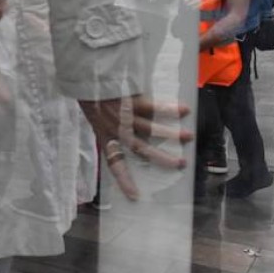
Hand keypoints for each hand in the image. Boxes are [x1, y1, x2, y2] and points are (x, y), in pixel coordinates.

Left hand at [78, 96, 192, 201]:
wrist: (85, 76)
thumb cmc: (90, 94)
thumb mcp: (94, 115)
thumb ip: (109, 126)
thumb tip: (130, 134)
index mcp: (104, 135)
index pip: (113, 162)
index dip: (123, 180)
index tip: (134, 196)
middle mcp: (114, 129)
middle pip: (140, 148)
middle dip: (161, 159)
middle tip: (180, 164)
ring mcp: (123, 116)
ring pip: (150, 129)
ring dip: (170, 134)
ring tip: (188, 137)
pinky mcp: (130, 101)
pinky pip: (152, 107)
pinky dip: (168, 109)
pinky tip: (184, 110)